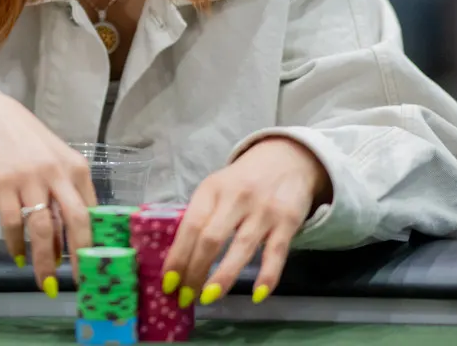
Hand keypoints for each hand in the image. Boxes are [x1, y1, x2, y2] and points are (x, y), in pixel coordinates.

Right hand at [0, 92, 97, 293]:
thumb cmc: (27, 142)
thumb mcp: (56, 160)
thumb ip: (67, 192)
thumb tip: (71, 237)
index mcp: (76, 169)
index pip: (93, 212)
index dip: (96, 242)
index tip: (97, 267)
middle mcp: (57, 173)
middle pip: (76, 221)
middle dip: (79, 257)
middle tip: (79, 284)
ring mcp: (29, 179)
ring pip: (42, 228)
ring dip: (44, 260)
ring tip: (44, 282)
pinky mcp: (2, 184)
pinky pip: (12, 222)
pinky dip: (15, 244)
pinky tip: (17, 257)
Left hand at [161, 136, 330, 307]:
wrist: (287, 158)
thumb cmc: (242, 181)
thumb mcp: (216, 188)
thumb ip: (201, 216)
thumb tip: (178, 259)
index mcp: (212, 190)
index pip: (190, 226)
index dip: (178, 256)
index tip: (169, 282)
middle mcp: (236, 198)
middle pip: (211, 239)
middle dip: (195, 271)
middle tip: (185, 298)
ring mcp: (263, 211)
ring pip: (241, 248)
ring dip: (223, 277)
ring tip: (208, 298)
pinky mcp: (288, 222)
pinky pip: (276, 254)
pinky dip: (267, 277)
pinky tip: (257, 296)